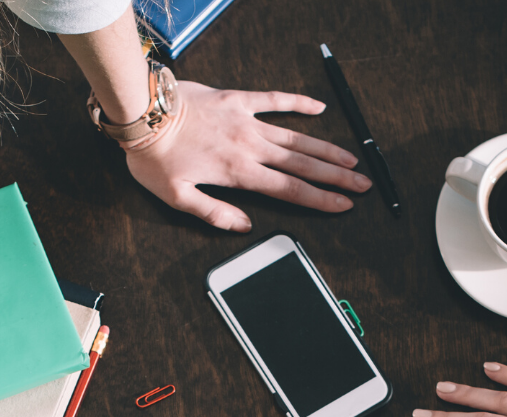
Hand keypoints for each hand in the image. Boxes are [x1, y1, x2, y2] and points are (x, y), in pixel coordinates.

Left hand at [127, 82, 369, 232]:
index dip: (320, 200)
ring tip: (351, 158)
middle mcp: (250, 147)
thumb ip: (213, 213)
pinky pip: (274, 100)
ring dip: (326, 149)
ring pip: (296, 137)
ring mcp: (247, 121)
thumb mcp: (177, 197)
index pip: (290, 190)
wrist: (144, 112)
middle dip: (336, 177)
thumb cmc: (155, 157)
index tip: (344, 206)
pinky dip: (298, 103)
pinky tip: (318, 108)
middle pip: (303, 165)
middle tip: (362, 184)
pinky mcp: (238, 100)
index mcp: (239, 173)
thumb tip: (244, 226)